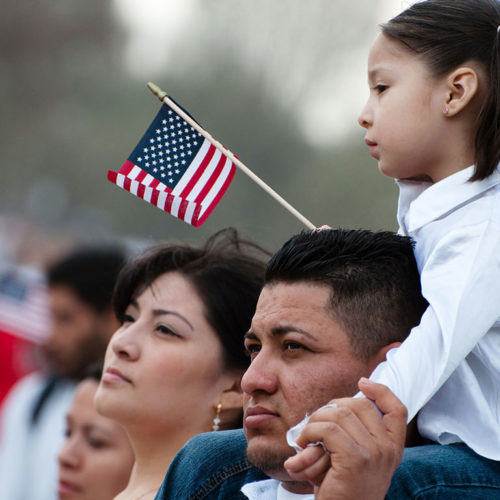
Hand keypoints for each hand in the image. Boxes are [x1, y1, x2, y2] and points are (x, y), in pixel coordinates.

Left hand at [284, 378, 406, 499]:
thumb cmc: (341, 487)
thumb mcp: (354, 457)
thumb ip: (355, 433)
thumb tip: (337, 405)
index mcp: (393, 448)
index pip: (397, 409)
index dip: (381, 391)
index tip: (362, 382)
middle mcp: (388, 450)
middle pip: (359, 404)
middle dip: (331, 407)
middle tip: (315, 424)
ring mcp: (375, 454)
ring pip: (339, 413)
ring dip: (316, 420)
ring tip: (307, 436)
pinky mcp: (356, 460)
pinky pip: (328, 429)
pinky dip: (310, 431)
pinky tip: (304, 443)